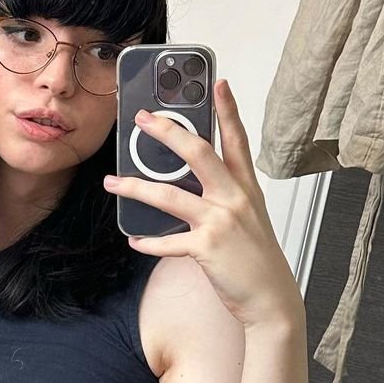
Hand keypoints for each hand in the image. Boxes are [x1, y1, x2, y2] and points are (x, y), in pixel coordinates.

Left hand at [102, 79, 303, 329]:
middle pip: (199, 153)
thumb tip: (190, 188)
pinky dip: (148, 242)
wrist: (271, 298)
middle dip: (168, 132)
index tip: (218, 84)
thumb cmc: (256, 260)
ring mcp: (220, 222)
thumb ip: (225, 198)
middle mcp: (235, 199)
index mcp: (246, 188)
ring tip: (112, 182)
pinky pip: (167, 241)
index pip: (237, 140)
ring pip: (170, 195)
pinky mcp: (206, 248)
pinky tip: (134, 240)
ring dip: (135, 187)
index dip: (228, 110)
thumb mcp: (248, 219)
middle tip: (143, 119)